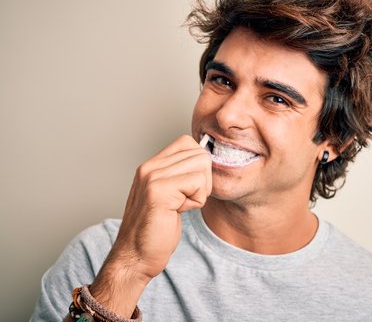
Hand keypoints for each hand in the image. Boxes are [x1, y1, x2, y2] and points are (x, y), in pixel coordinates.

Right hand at [89, 135, 211, 315]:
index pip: (188, 143)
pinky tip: (179, 211)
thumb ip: (180, 176)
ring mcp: (152, 177)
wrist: (136, 257)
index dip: (199, 166)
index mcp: (151, 166)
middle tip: (186, 200)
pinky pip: (198, 183)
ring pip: (202, 165)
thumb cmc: (155, 231)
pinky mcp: (159, 191)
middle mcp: (150, 167)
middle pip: (199, 153)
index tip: (189, 189)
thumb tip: (206, 161)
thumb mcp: (169, 196)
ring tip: (181, 206)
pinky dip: (197, 200)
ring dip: (201, 190)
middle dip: (204, 180)